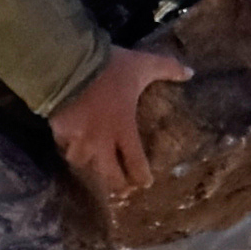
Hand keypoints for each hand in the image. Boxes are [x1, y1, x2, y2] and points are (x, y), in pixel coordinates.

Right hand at [49, 43, 186, 211]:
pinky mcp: (59, 130)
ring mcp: (78, 138)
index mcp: (123, 128)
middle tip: (123, 187)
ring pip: (83, 164)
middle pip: (109, 174)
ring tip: (94, 166)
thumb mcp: (142, 65)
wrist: (69, 62)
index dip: (141, 176)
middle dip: (117, 184)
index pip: (134, 163)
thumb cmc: (109, 68)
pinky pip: (64, 146)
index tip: (146, 183)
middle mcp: (100, 140)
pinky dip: (68, 148)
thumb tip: (191, 72)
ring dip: (90, 166)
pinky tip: (70, 145)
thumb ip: (168, 68)